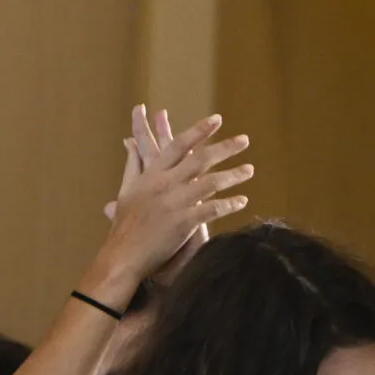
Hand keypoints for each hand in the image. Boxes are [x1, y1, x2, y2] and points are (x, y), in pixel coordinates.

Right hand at [92, 107, 251, 296]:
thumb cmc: (125, 224)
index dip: (198, 131)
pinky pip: (213, 209)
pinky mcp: (184, 222)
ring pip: (210, 182)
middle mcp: (165, 184)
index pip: (178, 145)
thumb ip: (133, 164)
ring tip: (250, 170)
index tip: (216, 120)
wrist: (124, 254)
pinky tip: (243, 201)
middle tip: (245, 140)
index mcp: (152, 174)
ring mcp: (175, 202)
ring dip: (233, 175)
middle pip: (199, 159)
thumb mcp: (127, 189)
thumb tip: (129, 142)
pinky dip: (229, 204)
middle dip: (224, 147)